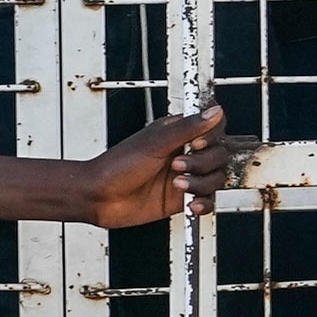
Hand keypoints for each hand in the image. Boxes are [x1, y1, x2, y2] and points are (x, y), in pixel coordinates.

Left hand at [81, 107, 232, 228]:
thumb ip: (187, 128)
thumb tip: (215, 112)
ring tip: (177, 185)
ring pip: (215, 178)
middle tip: (176, 167)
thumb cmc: (116, 167)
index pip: (213, 129)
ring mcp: (184, 176)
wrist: (98, 198)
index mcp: (177, 133)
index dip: (211, 137)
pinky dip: (204, 204)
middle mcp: (184, 153)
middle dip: (203, 163)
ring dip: (201, 184)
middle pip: (218, 155)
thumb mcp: (154, 143)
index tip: (196, 144)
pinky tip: (190, 204)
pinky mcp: (181, 199)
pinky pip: (207, 200)